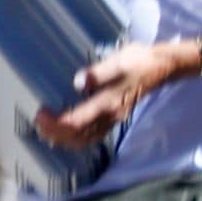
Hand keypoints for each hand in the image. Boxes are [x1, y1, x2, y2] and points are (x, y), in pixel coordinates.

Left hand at [36, 41, 172, 148]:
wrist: (162, 68)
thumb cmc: (140, 61)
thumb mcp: (119, 61)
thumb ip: (98, 73)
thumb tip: (79, 81)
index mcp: (109, 103)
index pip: (76, 122)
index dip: (56, 123)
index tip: (41, 114)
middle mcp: (110, 116)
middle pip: (78, 137)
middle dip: (56, 134)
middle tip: (38, 123)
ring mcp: (113, 119)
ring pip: (85, 139)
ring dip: (65, 139)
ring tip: (48, 129)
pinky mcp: (114, 117)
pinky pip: (92, 135)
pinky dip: (76, 136)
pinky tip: (67, 129)